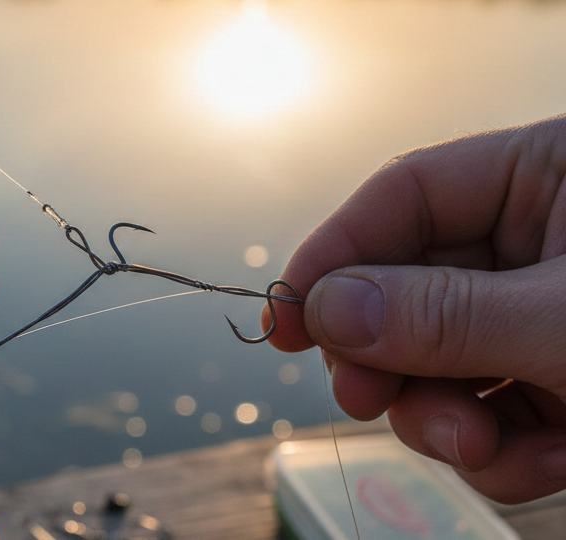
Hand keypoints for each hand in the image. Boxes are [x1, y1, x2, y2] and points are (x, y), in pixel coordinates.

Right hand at [265, 115, 565, 502]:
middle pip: (408, 291)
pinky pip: (491, 414)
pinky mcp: (561, 382)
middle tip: (361, 401)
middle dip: (387, 361)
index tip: (285, 316)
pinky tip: (542, 461)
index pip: (406, 196)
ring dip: (443, 421)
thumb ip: (445, 314)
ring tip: (479, 450)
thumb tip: (327, 310)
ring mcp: (544, 319)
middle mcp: (539, 244)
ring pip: (440, 365)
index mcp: (549, 178)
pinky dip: (501, 453)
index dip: (334, 254)